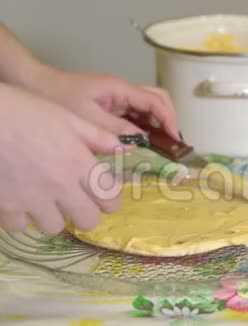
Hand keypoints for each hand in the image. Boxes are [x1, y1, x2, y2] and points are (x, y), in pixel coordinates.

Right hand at [0, 83, 124, 233]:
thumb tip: (125, 149)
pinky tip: (19, 201)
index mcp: (80, 164)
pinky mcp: (5, 207)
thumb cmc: (26, 111)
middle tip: (79, 203)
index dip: (110, 200)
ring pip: (54, 227)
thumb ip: (98, 137)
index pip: (109, 198)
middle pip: (88, 221)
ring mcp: (32, 200)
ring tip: (47, 202)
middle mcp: (61, 187)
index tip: (104, 196)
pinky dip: (21, 217)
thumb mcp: (68, 117)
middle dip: (87, 214)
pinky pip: (20, 226)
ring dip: (54, 217)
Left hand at [30, 67, 179, 139]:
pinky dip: (145, 127)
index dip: (168, 119)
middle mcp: (124, 91)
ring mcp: (119, 98)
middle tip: (171, 142)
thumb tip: (140, 142)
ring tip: (162, 146)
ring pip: (149, 107)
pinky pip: (136, 114)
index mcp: (120, 89)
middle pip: (158, 99)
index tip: (174, 139)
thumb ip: (115, 129)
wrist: (36, 85)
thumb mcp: (88, 117)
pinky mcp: (113, 106)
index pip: (155, 101)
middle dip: (168, 119)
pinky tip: (145, 143)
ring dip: (157, 124)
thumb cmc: (59, 98)